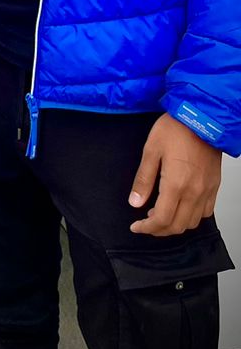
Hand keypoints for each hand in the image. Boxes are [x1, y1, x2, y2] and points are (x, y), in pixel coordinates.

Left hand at [128, 113, 221, 235]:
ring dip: (175, 224)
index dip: (147, 228)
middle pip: (178, 226)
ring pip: (192, 222)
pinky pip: (206, 212)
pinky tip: (180, 206)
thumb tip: (135, 202)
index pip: (162, 219)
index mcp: (176, 184)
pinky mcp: (214, 186)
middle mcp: (194, 192)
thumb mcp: (151, 150)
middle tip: (146, 224)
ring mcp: (207, 190)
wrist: (202, 118)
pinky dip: (191, 216)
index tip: (136, 226)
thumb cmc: (175, 129)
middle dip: (159, 230)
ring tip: (160, 214)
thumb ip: (143, 180)